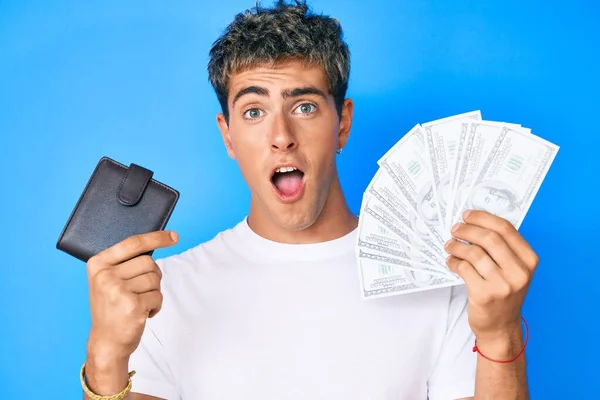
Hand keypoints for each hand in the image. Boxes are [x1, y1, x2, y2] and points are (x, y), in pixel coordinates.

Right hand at [86, 230, 178, 360]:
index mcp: (98, 264)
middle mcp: (105, 275)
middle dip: (153, 276)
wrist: (106, 342)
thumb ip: (125, 262)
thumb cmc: (112, 308)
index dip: (156, 238)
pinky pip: (158, 296)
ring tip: (138, 304)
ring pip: (155, 279)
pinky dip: (156, 306)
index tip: (174, 236)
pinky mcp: (132, 305)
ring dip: (153, 293)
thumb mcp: (109, 280)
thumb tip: (158, 241)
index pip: (133, 243)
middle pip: (149, 262)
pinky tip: (142, 314)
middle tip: (141, 292)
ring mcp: (117, 290)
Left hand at [444, 210, 537, 341]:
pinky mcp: (485, 295)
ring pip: (474, 253)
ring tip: (450, 245)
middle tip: (455, 229)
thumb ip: (501, 247)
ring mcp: (503, 285)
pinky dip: (454, 261)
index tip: (467, 215)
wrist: (501, 326)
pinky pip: (464, 268)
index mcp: (529, 260)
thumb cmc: (504, 293)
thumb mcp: (513, 269)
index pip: (505, 229)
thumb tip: (474, 222)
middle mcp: (519, 272)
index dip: (482, 218)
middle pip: (489, 238)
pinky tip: (451, 261)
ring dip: (457, 246)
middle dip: (467, 230)